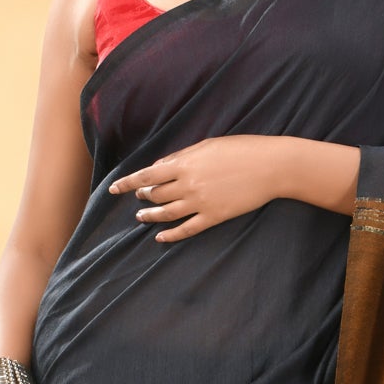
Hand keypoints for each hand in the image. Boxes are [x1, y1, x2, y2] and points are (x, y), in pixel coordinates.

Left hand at [110, 134, 290, 241]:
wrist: (270, 166)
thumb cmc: (240, 150)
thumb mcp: (207, 146)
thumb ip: (181, 157)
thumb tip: (159, 166)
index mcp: (185, 164)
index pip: (147, 175)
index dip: (128, 183)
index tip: (114, 188)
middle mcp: (188, 184)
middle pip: (155, 195)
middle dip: (143, 197)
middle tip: (139, 198)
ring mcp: (201, 202)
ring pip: (167, 213)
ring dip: (151, 216)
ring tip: (141, 217)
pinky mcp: (214, 216)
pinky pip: (187, 229)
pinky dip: (171, 235)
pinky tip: (161, 237)